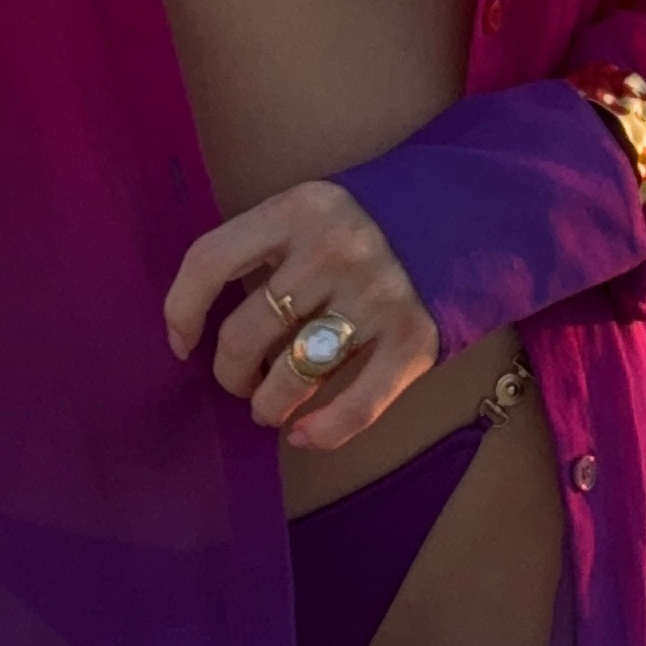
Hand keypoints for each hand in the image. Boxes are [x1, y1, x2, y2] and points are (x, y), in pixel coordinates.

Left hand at [163, 178, 438, 455]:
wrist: (463, 213)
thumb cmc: (364, 225)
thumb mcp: (309, 212)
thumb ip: (264, 249)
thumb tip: (199, 324)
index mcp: (298, 210)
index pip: (210, 261)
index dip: (182, 311)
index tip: (182, 343)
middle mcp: (335, 250)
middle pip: (246, 333)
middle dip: (230, 373)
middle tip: (240, 380)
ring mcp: (377, 296)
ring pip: (292, 376)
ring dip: (269, 405)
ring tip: (270, 407)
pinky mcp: (414, 340)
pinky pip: (355, 407)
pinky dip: (322, 432)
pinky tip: (303, 435)